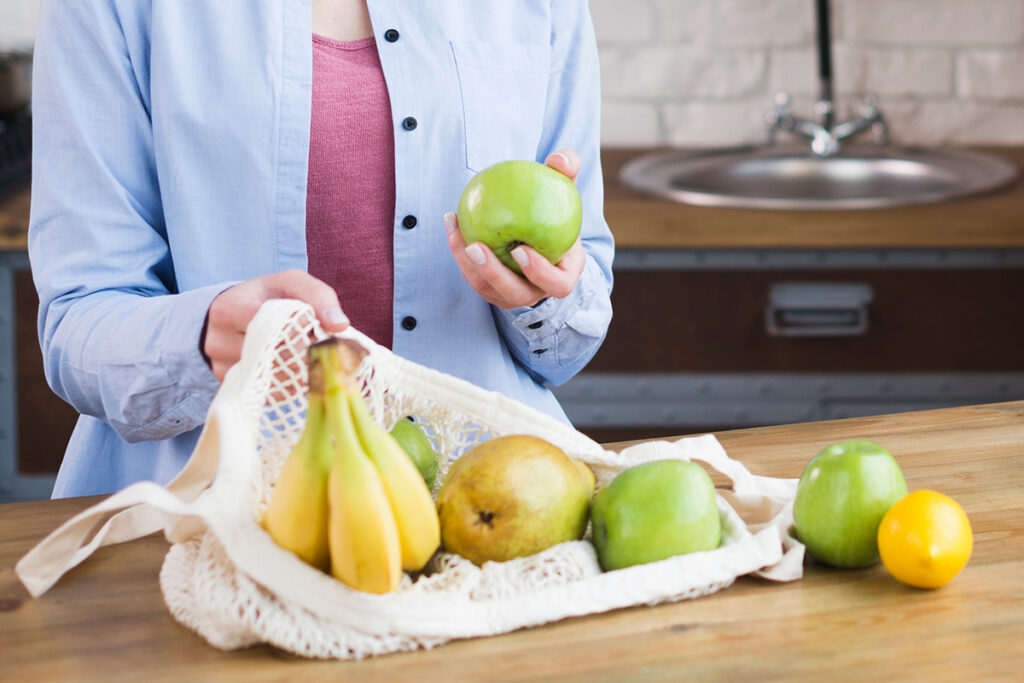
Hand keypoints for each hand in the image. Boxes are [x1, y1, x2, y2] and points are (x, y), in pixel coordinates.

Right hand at [203, 269, 347, 379]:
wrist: (232, 316)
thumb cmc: (266, 296)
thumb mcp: (291, 283)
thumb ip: (318, 296)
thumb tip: (339, 326)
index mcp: (229, 309)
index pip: (274, 327)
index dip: (302, 330)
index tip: (316, 328)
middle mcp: (218, 343)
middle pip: (276, 357)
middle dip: (305, 351)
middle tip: (319, 345)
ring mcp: (223, 370)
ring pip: (276, 378)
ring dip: (301, 369)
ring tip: (307, 353)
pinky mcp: (236, 389)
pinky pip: (273, 392)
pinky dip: (292, 381)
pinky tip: (295, 366)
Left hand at [446, 149, 586, 308]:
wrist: (539, 230)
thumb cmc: (556, 209)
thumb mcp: (566, 190)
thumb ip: (567, 171)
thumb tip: (559, 159)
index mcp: (563, 275)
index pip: (556, 283)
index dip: (539, 272)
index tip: (521, 249)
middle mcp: (537, 291)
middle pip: (515, 293)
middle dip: (493, 274)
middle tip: (475, 247)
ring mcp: (512, 294)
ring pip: (487, 288)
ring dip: (467, 263)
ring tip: (455, 229)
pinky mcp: (490, 289)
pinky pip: (472, 275)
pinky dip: (458, 251)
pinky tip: (451, 220)